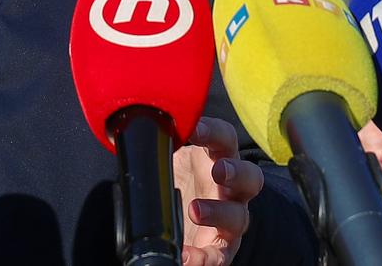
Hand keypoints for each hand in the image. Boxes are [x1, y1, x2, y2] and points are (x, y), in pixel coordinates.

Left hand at [172, 116, 262, 265]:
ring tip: (195, 211)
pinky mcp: (220, 248)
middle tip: (218, 169)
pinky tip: (186, 256)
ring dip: (219, 213)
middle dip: (237, 171)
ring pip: (239, 217)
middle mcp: (231, 189)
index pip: (226, 140)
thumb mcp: (171, 158)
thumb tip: (131, 135)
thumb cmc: (180, 178)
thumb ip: (159, 147)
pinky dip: (204, 258)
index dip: (215, 132)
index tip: (195, 129)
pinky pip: (218, 256)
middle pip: (250, 177)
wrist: (183, 216)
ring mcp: (230, 219)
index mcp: (219, 159)